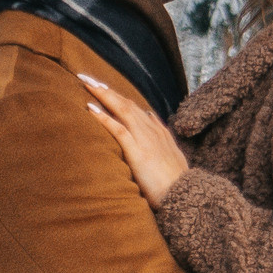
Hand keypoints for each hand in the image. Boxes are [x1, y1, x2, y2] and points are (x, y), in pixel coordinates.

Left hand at [80, 74, 190, 207]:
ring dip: (103, 95)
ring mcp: (145, 140)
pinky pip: (118, 129)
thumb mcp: (172, 155)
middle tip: (85, 76)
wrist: (186, 196)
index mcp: (159, 132)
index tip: (102, 87)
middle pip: (125, 103)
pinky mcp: (138, 152)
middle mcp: (152, 130)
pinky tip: (90, 108)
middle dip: (105, 89)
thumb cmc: (177, 183)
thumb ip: (162, 136)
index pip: (135, 108)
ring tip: (85, 83)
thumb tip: (151, 117)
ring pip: (122, 110)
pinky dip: (104, 117)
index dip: (117, 96)